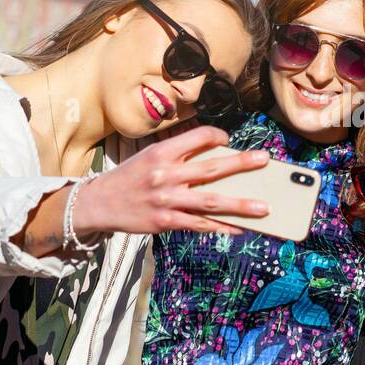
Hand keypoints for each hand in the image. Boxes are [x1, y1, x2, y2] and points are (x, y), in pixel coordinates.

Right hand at [73, 125, 269, 235]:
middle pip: (211, 168)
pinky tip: (240, 228)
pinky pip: (200, 225)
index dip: (217, 136)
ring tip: (264, 207)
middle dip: (241, 164)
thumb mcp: (150, 157)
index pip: (198, 137)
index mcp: (162, 153)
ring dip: (241, 205)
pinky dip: (222, 227)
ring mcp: (166, 200)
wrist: (99, 203)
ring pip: (211, 202)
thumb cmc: (131, 178)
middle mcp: (165, 175)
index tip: (228, 140)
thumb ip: (180, 156)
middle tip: (265, 160)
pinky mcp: (165, 222)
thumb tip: (217, 157)